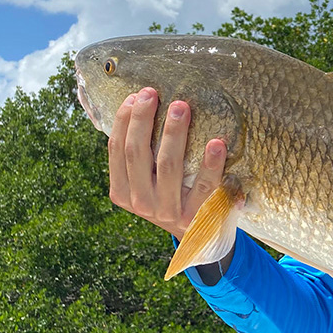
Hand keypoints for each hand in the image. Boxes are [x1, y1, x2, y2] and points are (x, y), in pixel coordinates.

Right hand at [107, 87, 226, 239]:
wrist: (200, 239)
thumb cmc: (173, 197)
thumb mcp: (149, 183)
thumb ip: (142, 156)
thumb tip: (138, 104)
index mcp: (122, 192)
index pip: (116, 150)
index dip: (123, 121)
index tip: (135, 96)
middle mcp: (141, 203)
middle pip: (137, 153)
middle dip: (143, 119)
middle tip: (153, 93)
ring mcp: (168, 212)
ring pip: (167, 165)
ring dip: (174, 133)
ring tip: (181, 107)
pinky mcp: (196, 217)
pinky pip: (203, 185)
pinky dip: (210, 163)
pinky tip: (216, 143)